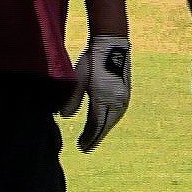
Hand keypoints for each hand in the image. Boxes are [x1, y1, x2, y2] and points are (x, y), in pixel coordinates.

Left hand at [61, 34, 131, 151]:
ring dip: (103, 129)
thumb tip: (65, 116)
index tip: (82, 147)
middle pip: (105, 125)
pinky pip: (117, 112)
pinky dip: (110, 120)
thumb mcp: (78, 79)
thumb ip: (72, 99)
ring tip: (94, 136)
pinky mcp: (126, 92)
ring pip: (113, 119)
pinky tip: (104, 121)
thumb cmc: (93, 59)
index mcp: (104, 98)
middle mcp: (117, 100)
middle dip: (95, 136)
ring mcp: (124, 96)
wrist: (113, 43)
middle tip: (86, 147)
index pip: (97, 125)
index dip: (89, 138)